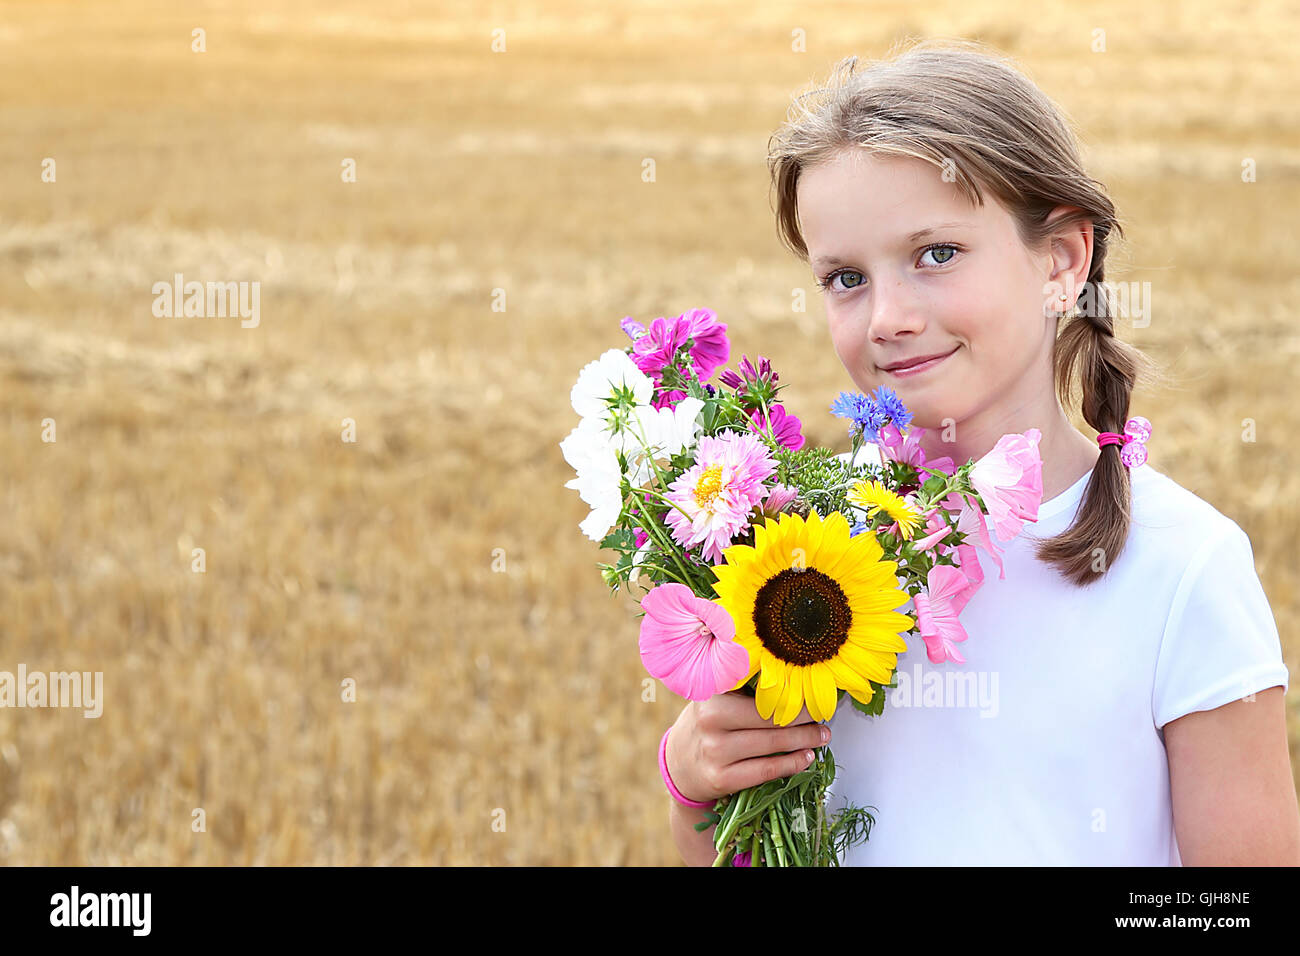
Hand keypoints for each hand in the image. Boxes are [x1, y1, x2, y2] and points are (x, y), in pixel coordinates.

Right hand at [664, 690, 830, 802]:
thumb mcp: (716, 699)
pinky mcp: (721, 778)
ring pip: (772, 745)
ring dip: (804, 741)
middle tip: (824, 718)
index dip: (791, 694)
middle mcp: (710, 720)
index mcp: (712, 694)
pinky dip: (791, 764)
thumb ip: (745, 689)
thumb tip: (795, 681)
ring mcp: (714, 751)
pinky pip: (766, 770)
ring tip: (821, 737)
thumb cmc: (707, 724)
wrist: (678, 764)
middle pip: (770, 719)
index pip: (760, 692)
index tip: (812, 694)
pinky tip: (805, 759)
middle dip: (804, 719)